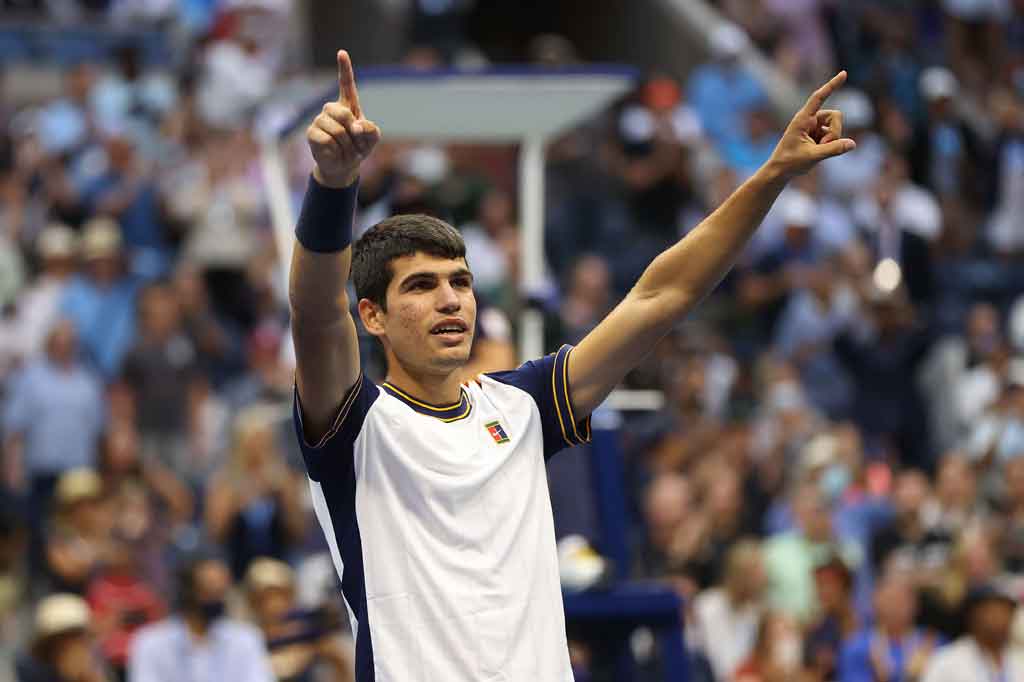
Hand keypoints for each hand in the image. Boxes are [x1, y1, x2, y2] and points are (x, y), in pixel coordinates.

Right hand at [307, 50, 381, 187]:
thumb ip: (371, 130)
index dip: (344, 68)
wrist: (344, 166)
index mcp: (348, 105)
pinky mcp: (311, 133)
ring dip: (347, 145)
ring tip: (346, 150)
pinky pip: (327, 140)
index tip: (342, 53)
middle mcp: (332, 109)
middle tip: (355, 143)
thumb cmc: (359, 147)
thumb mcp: (372, 138)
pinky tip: (335, 152)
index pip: (346, 84)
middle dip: (353, 131)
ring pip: (337, 130)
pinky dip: (336, 150)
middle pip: (343, 112)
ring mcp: (320, 120)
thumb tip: (355, 126)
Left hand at [766, 71, 855, 181]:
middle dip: (835, 132)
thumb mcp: (812, 157)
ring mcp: (815, 126)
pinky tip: (816, 151)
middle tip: (823, 147)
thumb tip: (853, 144)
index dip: (832, 86)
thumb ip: (832, 150)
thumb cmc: (790, 162)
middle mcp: (810, 119)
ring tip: (817, 151)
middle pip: (836, 115)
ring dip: (832, 139)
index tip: (844, 73)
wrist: (780, 171)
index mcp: (803, 119)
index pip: (819, 97)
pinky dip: (830, 145)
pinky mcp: (818, 134)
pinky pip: (834, 135)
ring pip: (836, 126)